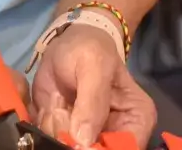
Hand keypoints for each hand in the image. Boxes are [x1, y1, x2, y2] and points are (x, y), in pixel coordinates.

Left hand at [31, 27, 153, 148]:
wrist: (69, 42)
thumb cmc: (90, 49)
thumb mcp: (94, 66)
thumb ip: (92, 102)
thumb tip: (84, 141)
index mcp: (137, 120)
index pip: (126, 148)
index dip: (100, 148)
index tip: (78, 134)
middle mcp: (116, 135)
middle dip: (72, 137)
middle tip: (64, 109)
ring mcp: (90, 138)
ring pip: (67, 148)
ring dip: (56, 127)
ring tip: (59, 100)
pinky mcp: (67, 135)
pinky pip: (49, 142)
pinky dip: (44, 125)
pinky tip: (51, 105)